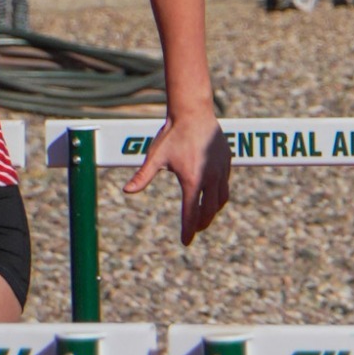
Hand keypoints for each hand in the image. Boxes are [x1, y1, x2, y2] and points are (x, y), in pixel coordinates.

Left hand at [122, 114, 232, 244]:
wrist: (194, 112)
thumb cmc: (172, 135)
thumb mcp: (156, 157)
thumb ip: (143, 176)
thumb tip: (126, 190)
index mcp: (193, 180)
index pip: (191, 212)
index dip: (188, 229)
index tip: (186, 242)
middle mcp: (210, 176)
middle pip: (210, 209)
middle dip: (202, 223)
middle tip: (194, 230)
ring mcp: (221, 169)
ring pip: (222, 198)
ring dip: (213, 210)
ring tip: (205, 216)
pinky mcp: (227, 161)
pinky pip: (225, 184)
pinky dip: (219, 195)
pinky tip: (212, 195)